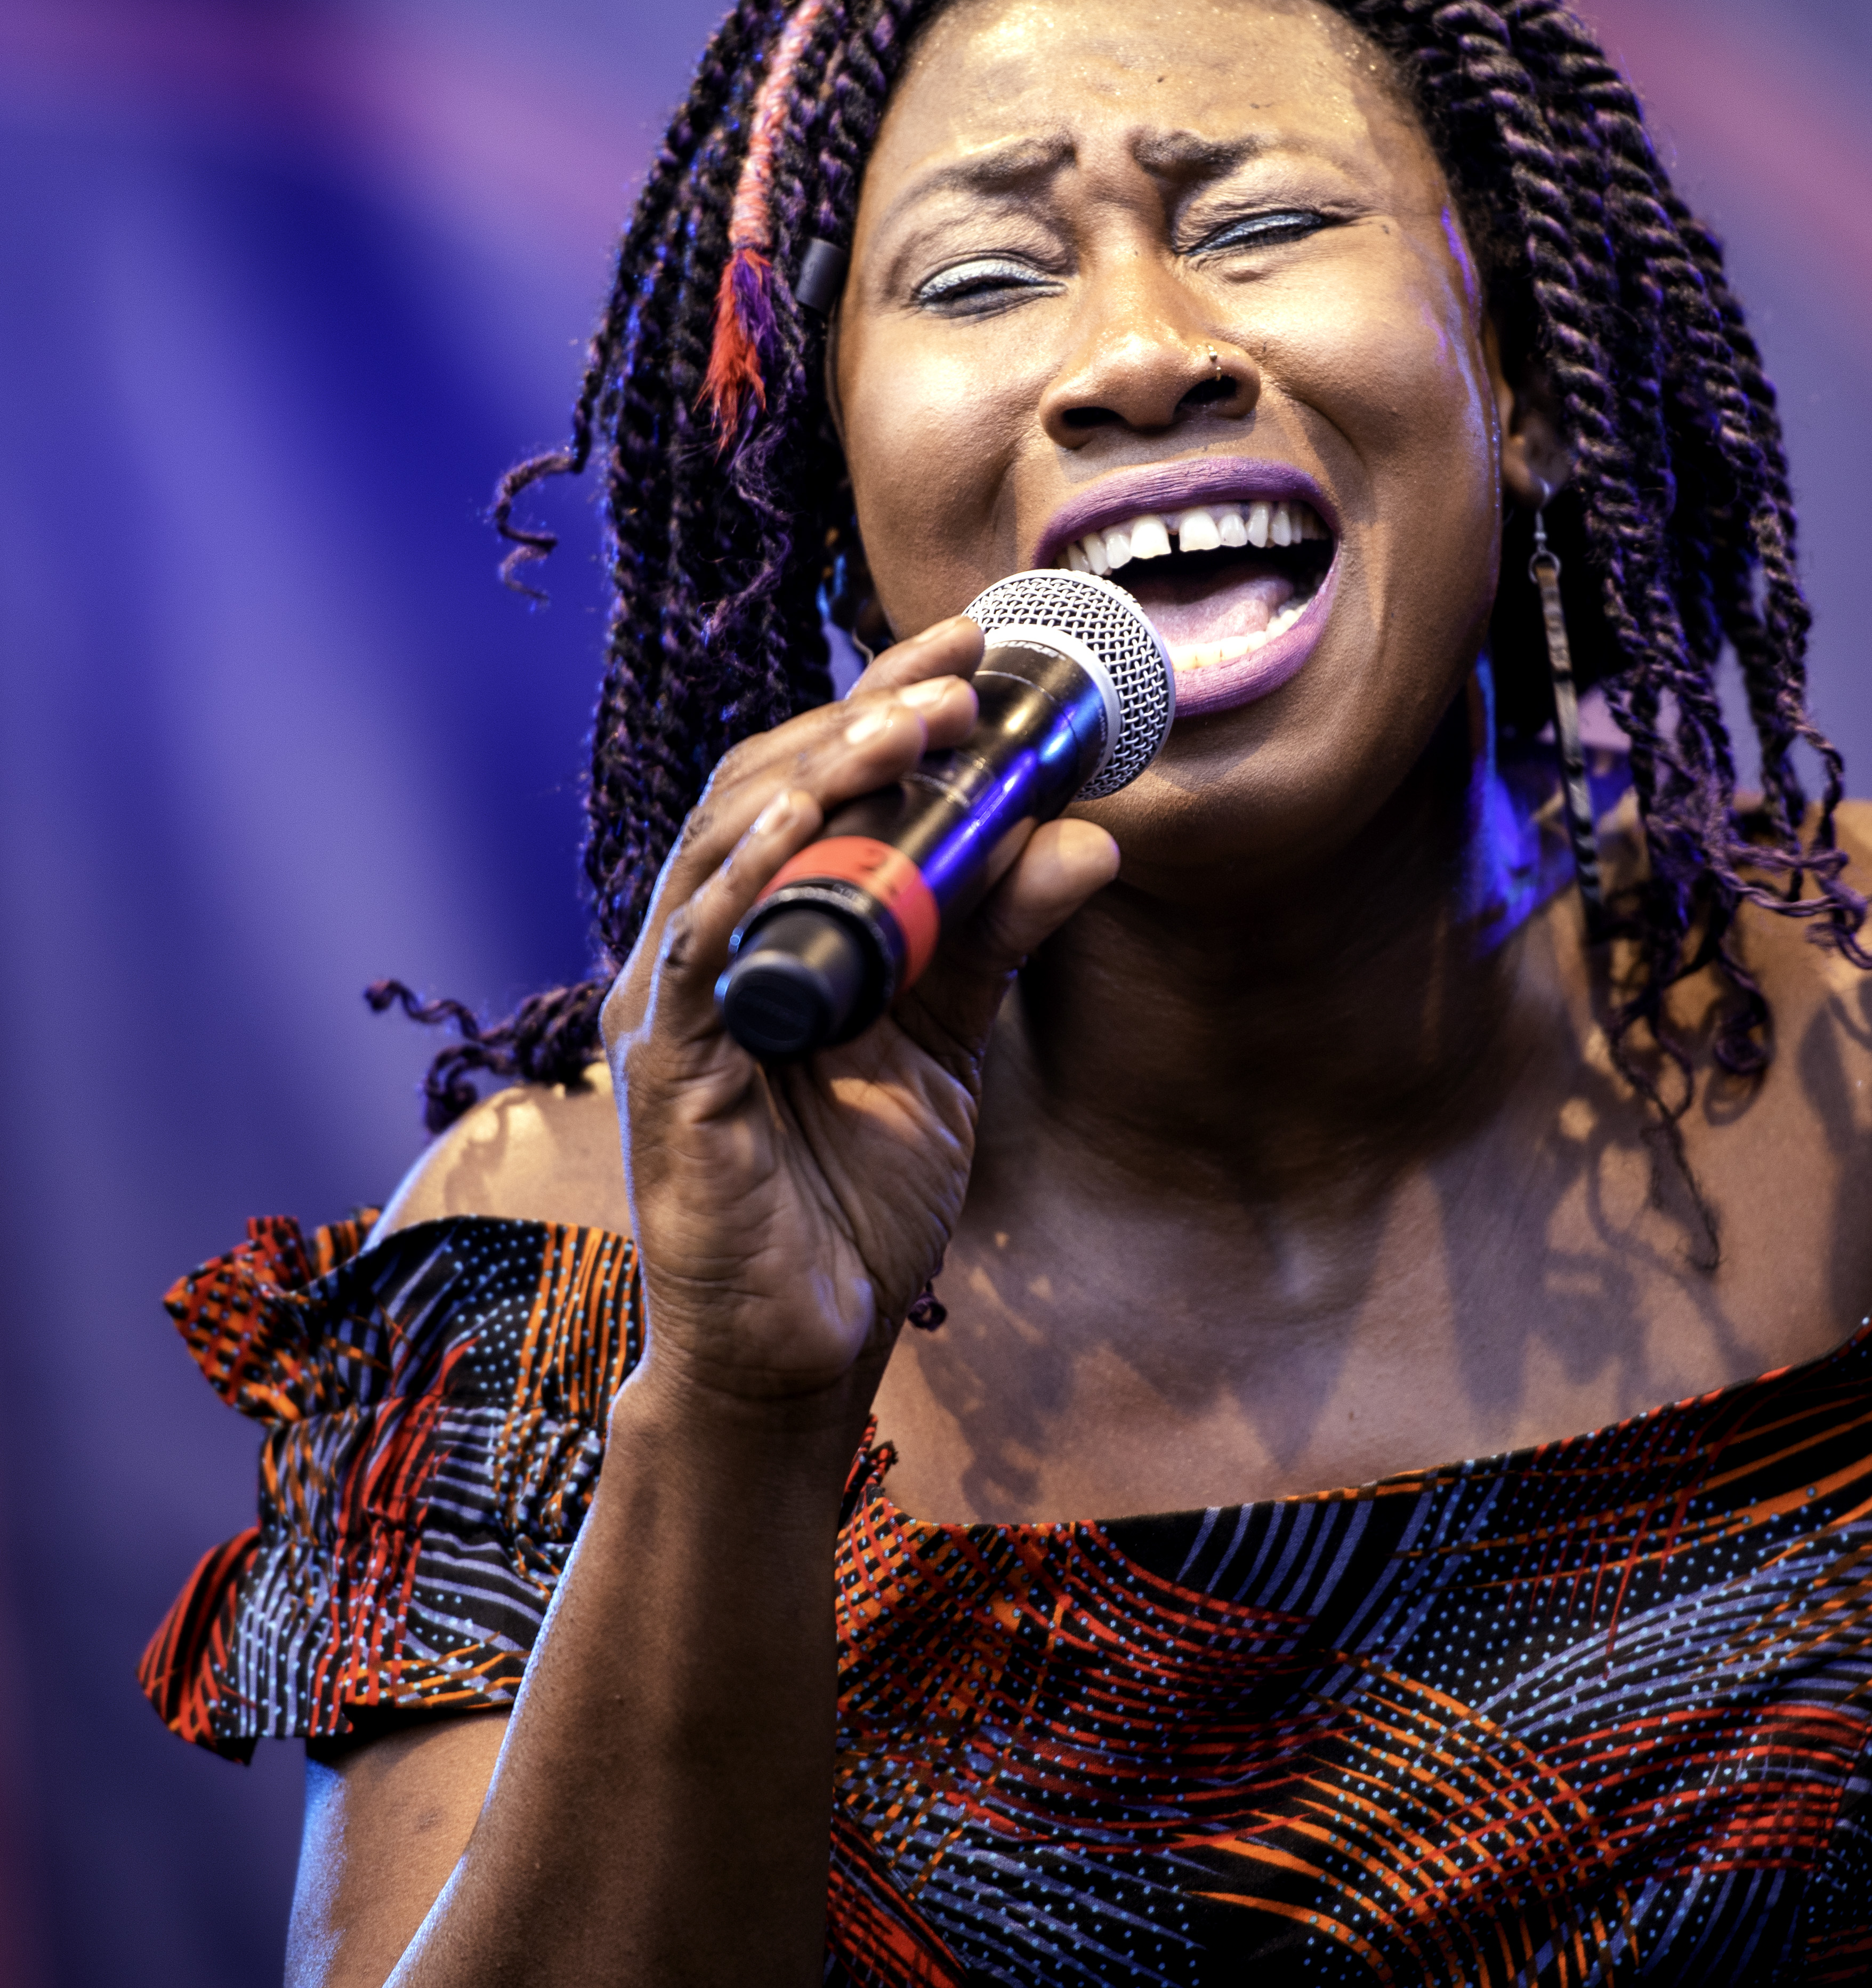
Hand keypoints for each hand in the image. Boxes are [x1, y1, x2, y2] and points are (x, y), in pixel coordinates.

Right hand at [599, 618, 1118, 1419]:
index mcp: (776, 928)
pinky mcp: (670, 1065)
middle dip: (863, 715)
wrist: (803, 1344)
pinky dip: (747, 877)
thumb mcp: (947, 1047)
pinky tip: (804, 826)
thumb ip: (996, 941)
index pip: (817, 781)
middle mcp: (715, 943)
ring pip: (729, 843)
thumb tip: (1086, 839)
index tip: (978, 643)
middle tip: (962, 667)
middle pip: (766, 786)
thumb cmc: (852, 1194)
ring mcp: (680, 999)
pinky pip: (702, 947)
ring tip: (910, 721)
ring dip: (820, 771)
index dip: (887, 704)